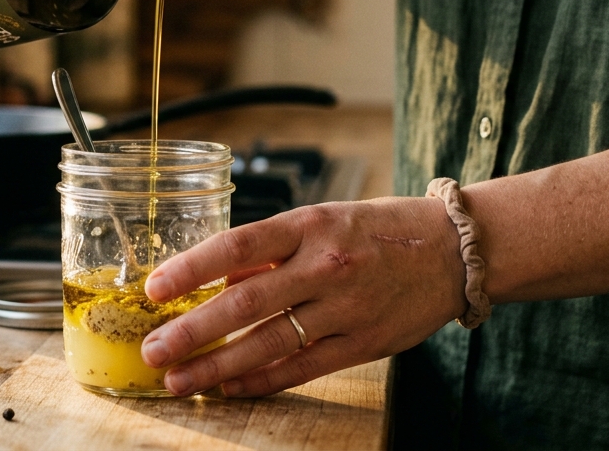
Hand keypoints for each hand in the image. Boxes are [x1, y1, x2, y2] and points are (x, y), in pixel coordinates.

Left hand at [140, 198, 466, 397]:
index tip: (155, 289)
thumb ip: (270, 251)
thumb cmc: (377, 230)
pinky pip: (302, 369)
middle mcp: (326, 265)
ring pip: (270, 342)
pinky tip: (230, 387)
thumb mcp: (322, 221)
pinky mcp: (363, 343)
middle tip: (154, 350)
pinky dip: (262, 380)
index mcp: (310, 224)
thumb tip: (214, 277)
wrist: (454, 251)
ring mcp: (346, 307)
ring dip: (218, 366)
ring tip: (179, 379)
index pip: (238, 245)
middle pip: (246, 301)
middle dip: (193, 330)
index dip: (192, 268)